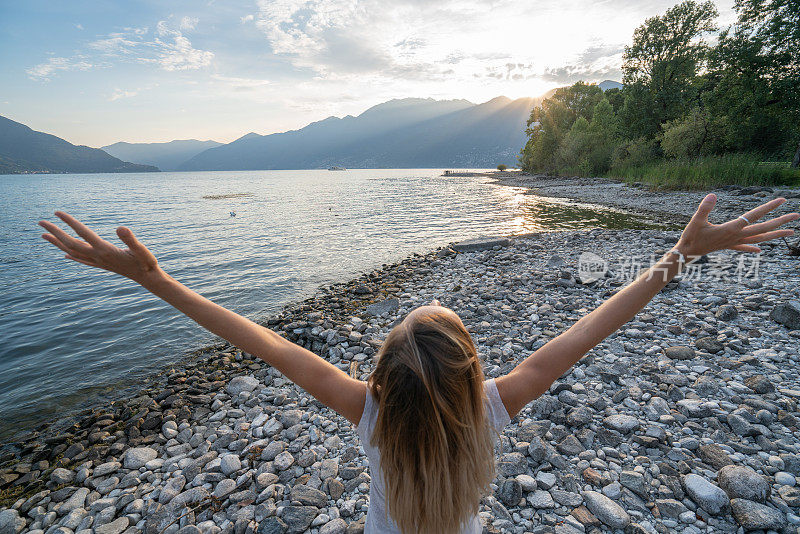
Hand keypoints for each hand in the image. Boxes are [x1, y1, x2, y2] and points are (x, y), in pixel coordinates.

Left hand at [39, 211, 161, 283]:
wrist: (149, 280)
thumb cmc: (147, 264)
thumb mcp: (142, 250)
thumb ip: (130, 239)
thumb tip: (120, 227)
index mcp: (105, 250)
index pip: (83, 233)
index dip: (69, 222)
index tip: (56, 212)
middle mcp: (98, 256)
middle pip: (71, 243)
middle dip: (55, 232)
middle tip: (41, 222)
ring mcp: (99, 262)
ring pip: (73, 252)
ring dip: (57, 243)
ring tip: (44, 235)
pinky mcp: (102, 265)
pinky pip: (82, 260)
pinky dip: (71, 256)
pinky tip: (64, 255)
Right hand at [676, 194, 798, 258]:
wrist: (686, 254)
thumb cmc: (691, 237)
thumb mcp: (696, 221)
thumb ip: (705, 208)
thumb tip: (713, 195)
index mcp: (731, 229)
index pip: (754, 216)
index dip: (768, 208)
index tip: (782, 201)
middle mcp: (736, 236)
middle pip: (763, 229)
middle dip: (780, 222)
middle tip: (796, 215)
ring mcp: (734, 242)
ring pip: (759, 239)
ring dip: (775, 235)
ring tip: (791, 232)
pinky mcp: (728, 246)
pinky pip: (744, 247)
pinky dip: (753, 248)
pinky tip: (760, 250)